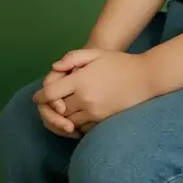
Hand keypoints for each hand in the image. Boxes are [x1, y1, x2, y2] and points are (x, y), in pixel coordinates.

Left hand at [32, 49, 152, 129]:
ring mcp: (93, 112)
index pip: (50, 93)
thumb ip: (73, 57)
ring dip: (60, 119)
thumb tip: (55, 68)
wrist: (144, 78)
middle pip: (56, 110)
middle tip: (47, 106)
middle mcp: (84, 98)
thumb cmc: (119, 62)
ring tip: (58, 114)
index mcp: (81, 80)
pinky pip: (81, 128)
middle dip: (49, 109)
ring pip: (67, 122)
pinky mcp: (101, 121)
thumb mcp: (96, 53)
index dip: (40, 96)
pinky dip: (74, 126)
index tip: (37, 96)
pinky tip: (73, 120)